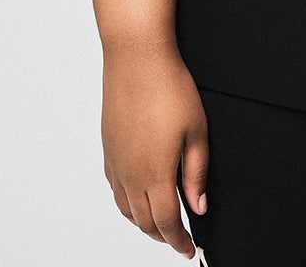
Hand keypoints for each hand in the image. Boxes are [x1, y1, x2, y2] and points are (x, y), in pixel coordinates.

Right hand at [101, 41, 209, 259]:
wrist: (136, 58)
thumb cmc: (169, 88)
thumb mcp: (196, 131)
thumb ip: (196, 173)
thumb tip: (198, 205)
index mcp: (155, 173)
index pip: (167, 222)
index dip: (179, 240)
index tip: (188, 249)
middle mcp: (130, 174)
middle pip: (145, 221)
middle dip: (163, 236)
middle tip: (178, 241)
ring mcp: (115, 163)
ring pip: (126, 209)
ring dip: (143, 223)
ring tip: (160, 226)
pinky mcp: (108, 150)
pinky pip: (115, 190)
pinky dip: (127, 205)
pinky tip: (136, 199)